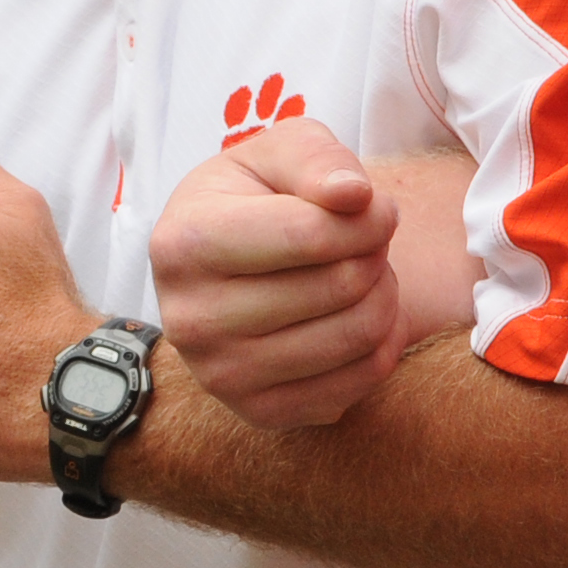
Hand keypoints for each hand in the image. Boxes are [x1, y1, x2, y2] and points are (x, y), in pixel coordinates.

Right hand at [153, 118, 407, 426]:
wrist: (224, 268)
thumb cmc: (257, 198)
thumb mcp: (277, 153)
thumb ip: (318, 158)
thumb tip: (354, 196)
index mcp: (183, 244)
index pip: (310, 234)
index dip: (368, 215)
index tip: (374, 206)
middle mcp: (191, 320)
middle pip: (340, 285)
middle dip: (374, 252)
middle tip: (366, 241)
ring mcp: (222, 376)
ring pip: (357, 334)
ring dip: (384, 294)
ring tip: (363, 271)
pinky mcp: (260, 414)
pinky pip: (362, 381)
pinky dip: (383, 341)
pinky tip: (359, 313)